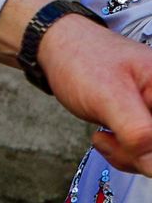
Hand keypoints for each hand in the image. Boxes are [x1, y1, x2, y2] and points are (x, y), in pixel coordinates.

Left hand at [24, 11, 151, 173]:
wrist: (59, 48)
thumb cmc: (83, 61)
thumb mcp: (109, 98)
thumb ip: (138, 133)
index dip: (149, 148)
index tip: (128, 143)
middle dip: (138, 154)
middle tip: (109, 136)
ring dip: (127, 154)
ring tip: (104, 134)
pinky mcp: (147, 121)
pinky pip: (145, 151)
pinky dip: (124, 151)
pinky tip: (106, 136)